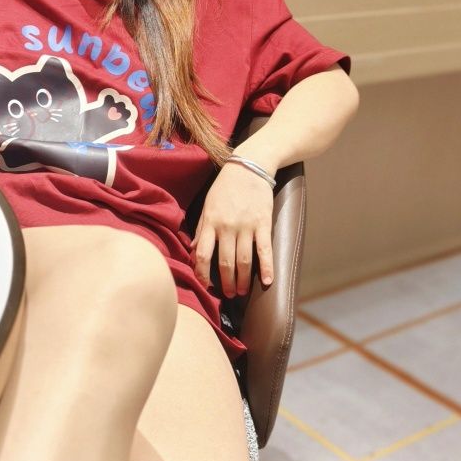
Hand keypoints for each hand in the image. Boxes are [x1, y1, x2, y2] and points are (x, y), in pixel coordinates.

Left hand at [189, 160, 273, 297]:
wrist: (250, 166)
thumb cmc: (225, 187)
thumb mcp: (208, 205)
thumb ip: (202, 229)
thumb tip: (193, 250)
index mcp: (211, 222)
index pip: (202, 254)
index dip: (202, 273)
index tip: (205, 285)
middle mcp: (227, 226)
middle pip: (225, 262)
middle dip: (226, 282)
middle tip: (229, 294)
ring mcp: (246, 226)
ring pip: (244, 260)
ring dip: (243, 280)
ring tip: (242, 291)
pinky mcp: (263, 223)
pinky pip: (265, 250)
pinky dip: (267, 267)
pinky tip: (267, 281)